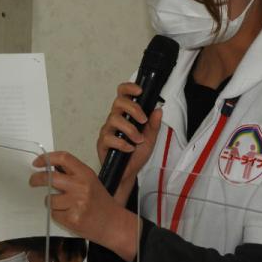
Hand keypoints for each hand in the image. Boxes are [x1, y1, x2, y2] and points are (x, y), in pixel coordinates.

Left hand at [29, 151, 138, 261]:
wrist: (114, 224)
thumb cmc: (101, 202)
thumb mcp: (91, 181)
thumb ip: (73, 174)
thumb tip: (50, 169)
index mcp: (86, 173)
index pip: (63, 158)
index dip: (47, 158)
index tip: (38, 162)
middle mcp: (81, 186)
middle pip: (50, 178)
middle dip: (37, 179)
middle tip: (33, 181)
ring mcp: (77, 203)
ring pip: (50, 199)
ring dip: (51, 202)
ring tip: (64, 205)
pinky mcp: (72, 218)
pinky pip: (54, 214)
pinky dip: (57, 215)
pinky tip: (70, 215)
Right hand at [97, 82, 161, 198]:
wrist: (128, 173)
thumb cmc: (137, 153)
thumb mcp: (150, 138)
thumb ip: (154, 124)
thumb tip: (158, 110)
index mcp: (126, 114)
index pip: (123, 94)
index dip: (129, 88)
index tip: (140, 91)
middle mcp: (115, 119)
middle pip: (118, 102)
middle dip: (133, 109)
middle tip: (143, 120)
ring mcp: (108, 130)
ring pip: (114, 119)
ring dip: (130, 129)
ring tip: (138, 140)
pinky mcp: (103, 142)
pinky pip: (109, 138)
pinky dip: (122, 143)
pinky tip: (130, 148)